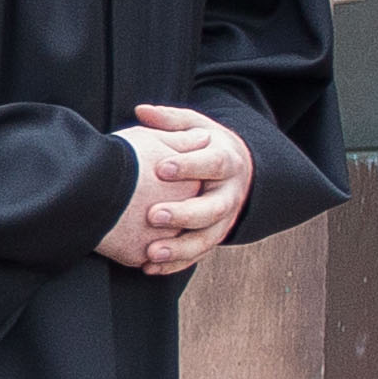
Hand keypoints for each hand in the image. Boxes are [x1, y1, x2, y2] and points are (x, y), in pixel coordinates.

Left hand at [98, 104, 252, 277]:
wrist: (236, 171)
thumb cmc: (205, 144)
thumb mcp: (195, 127)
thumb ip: (171, 121)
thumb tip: (141, 111)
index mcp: (226, 162)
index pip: (213, 164)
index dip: (189, 166)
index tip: (161, 167)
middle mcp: (229, 195)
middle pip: (213, 208)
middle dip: (184, 214)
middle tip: (153, 215)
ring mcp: (223, 221)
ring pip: (206, 239)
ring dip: (179, 249)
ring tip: (150, 252)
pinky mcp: (213, 238)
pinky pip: (196, 256)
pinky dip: (174, 265)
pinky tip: (148, 268)